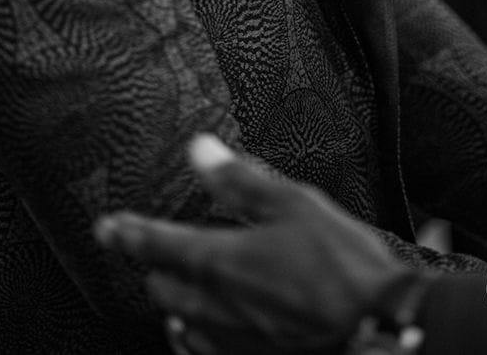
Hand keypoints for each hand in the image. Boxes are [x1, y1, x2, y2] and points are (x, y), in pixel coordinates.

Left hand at [95, 134, 416, 353]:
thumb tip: (200, 151)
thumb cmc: (342, 265)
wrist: (380, 329)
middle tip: (151, 252)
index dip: (127, 233)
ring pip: (182, 327)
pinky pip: (206, 353)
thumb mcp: (291, 203)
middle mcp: (216, 308)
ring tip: (173, 291)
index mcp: (220, 263)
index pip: (156, 244)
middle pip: (163, 291)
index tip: (106, 227)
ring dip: (174, 304)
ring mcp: (234, 343)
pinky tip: (204, 331)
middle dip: (154, 269)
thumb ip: (239, 178)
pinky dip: (196, 337)